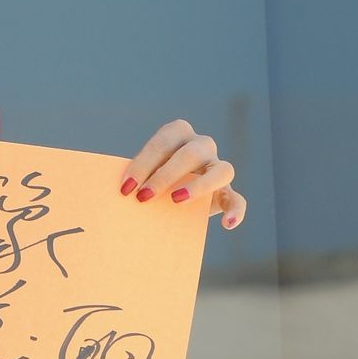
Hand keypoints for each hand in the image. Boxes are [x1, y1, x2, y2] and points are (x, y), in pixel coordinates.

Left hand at [119, 119, 244, 230]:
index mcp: (178, 134)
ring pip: (222, 170)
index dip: (144, 163)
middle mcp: (201, 145)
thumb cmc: (147, 179)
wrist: (166, 197)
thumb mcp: (140, 173)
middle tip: (143, 197)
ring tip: (176, 201)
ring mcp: (217, 167)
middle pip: (190, 154)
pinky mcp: (226, 192)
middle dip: (165, 175)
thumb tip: (120, 192)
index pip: (163, 142)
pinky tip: (227, 224)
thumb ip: (134, 177)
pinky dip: (236, 211)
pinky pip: (238, 199)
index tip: (126, 188)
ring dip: (199, 186)